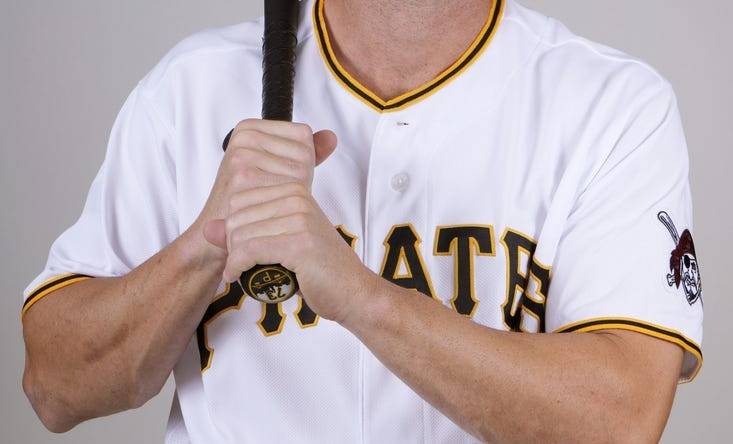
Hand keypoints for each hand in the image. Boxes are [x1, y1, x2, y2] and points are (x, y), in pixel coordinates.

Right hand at [188, 119, 335, 261]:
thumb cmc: (251, 205)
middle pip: (304, 153)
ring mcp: (242, 155)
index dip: (301, 162)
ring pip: (301, 171)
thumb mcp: (279, 171)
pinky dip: (289, 203)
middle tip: (274, 195)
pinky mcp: (244, 176)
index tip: (279, 177)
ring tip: (270, 203)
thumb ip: (305, 152)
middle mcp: (244, 137)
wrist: (220, 237)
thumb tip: (331, 137)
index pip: (303, 135)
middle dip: (299, 178)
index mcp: (248, 128)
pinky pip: (291, 186)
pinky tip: (271, 211)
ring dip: (295, 192)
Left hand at [201, 119, 378, 322]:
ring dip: (234, 258)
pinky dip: (236, 267)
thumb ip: (245, 231)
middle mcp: (297, 198)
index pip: (239, 198)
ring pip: (240, 234)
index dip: (231, 225)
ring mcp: (299, 219)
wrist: (352, 291)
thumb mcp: (280, 241)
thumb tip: (207, 227)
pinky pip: (249, 251)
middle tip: (240, 263)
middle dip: (231, 244)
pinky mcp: (298, 243)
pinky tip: (237, 276)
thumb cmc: (317, 268)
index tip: (239, 246)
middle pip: (237, 216)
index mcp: (294, 190)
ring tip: (241, 271)